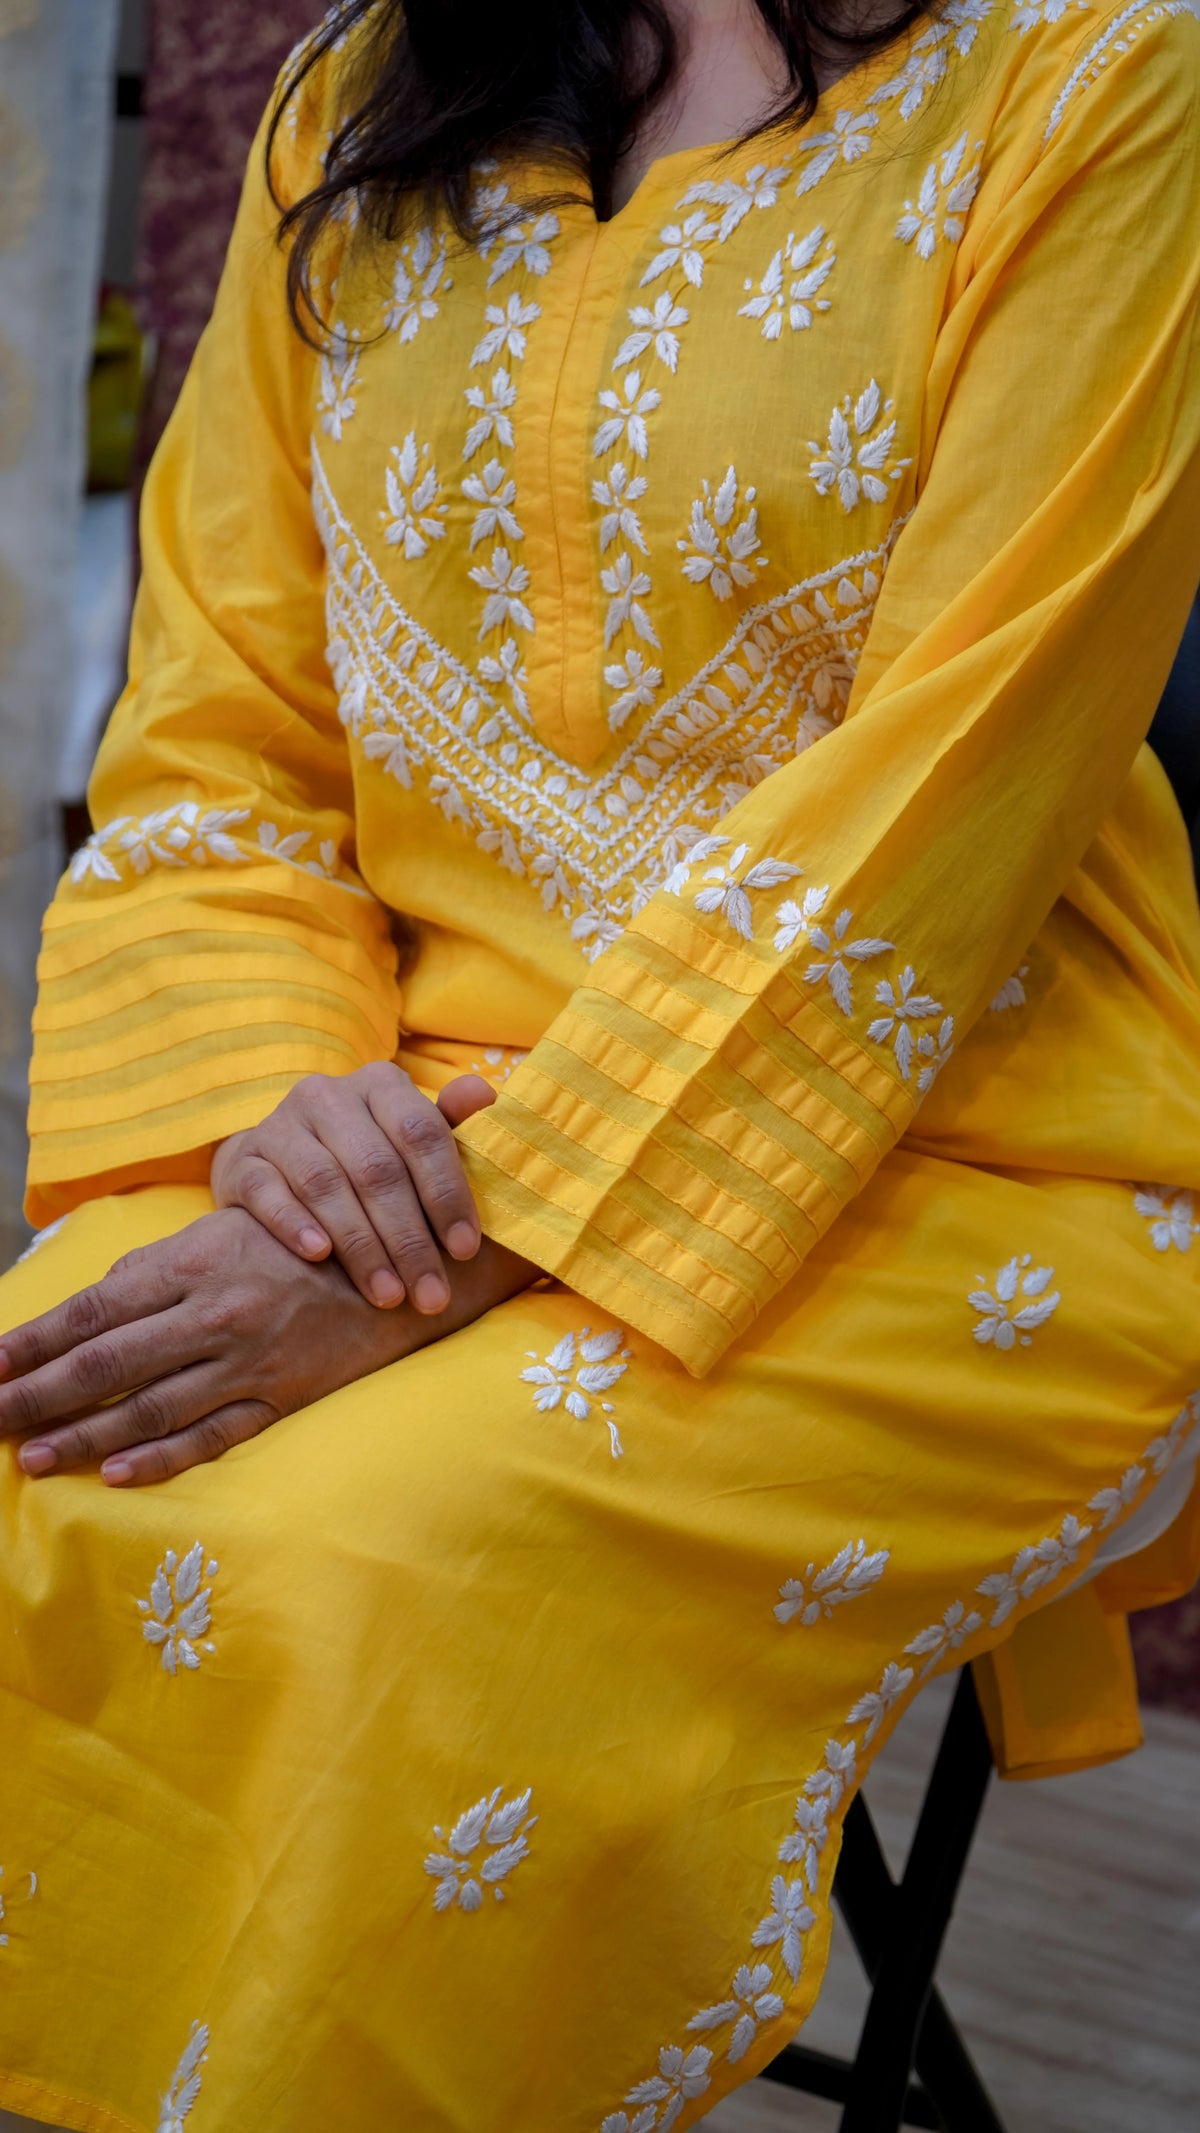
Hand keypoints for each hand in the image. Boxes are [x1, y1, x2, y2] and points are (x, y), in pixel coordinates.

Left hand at [0, 1207, 538, 1486]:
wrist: (409, 1260)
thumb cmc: (306, 1236)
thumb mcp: (228, 1228)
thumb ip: (159, 1264)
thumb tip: (93, 1298)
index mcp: (194, 1261)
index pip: (92, 1310)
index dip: (31, 1342)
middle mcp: (214, 1313)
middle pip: (105, 1365)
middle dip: (34, 1397)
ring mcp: (248, 1362)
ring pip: (148, 1408)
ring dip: (82, 1437)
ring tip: (30, 1458)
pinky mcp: (281, 1398)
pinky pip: (212, 1435)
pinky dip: (162, 1458)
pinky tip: (117, 1474)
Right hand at [211, 1064, 496, 1312]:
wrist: (277, 1163)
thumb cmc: (364, 1156)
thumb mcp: (409, 1141)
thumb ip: (447, 1125)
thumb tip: (484, 1092)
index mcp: (380, 1084)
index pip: (421, 1133)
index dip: (446, 1193)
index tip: (466, 1250)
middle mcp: (328, 1096)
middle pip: (376, 1168)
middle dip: (408, 1239)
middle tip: (429, 1295)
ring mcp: (280, 1125)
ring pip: (325, 1183)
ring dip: (360, 1244)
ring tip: (387, 1294)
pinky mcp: (242, 1159)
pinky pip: (265, 1190)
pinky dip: (293, 1223)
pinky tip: (319, 1256)